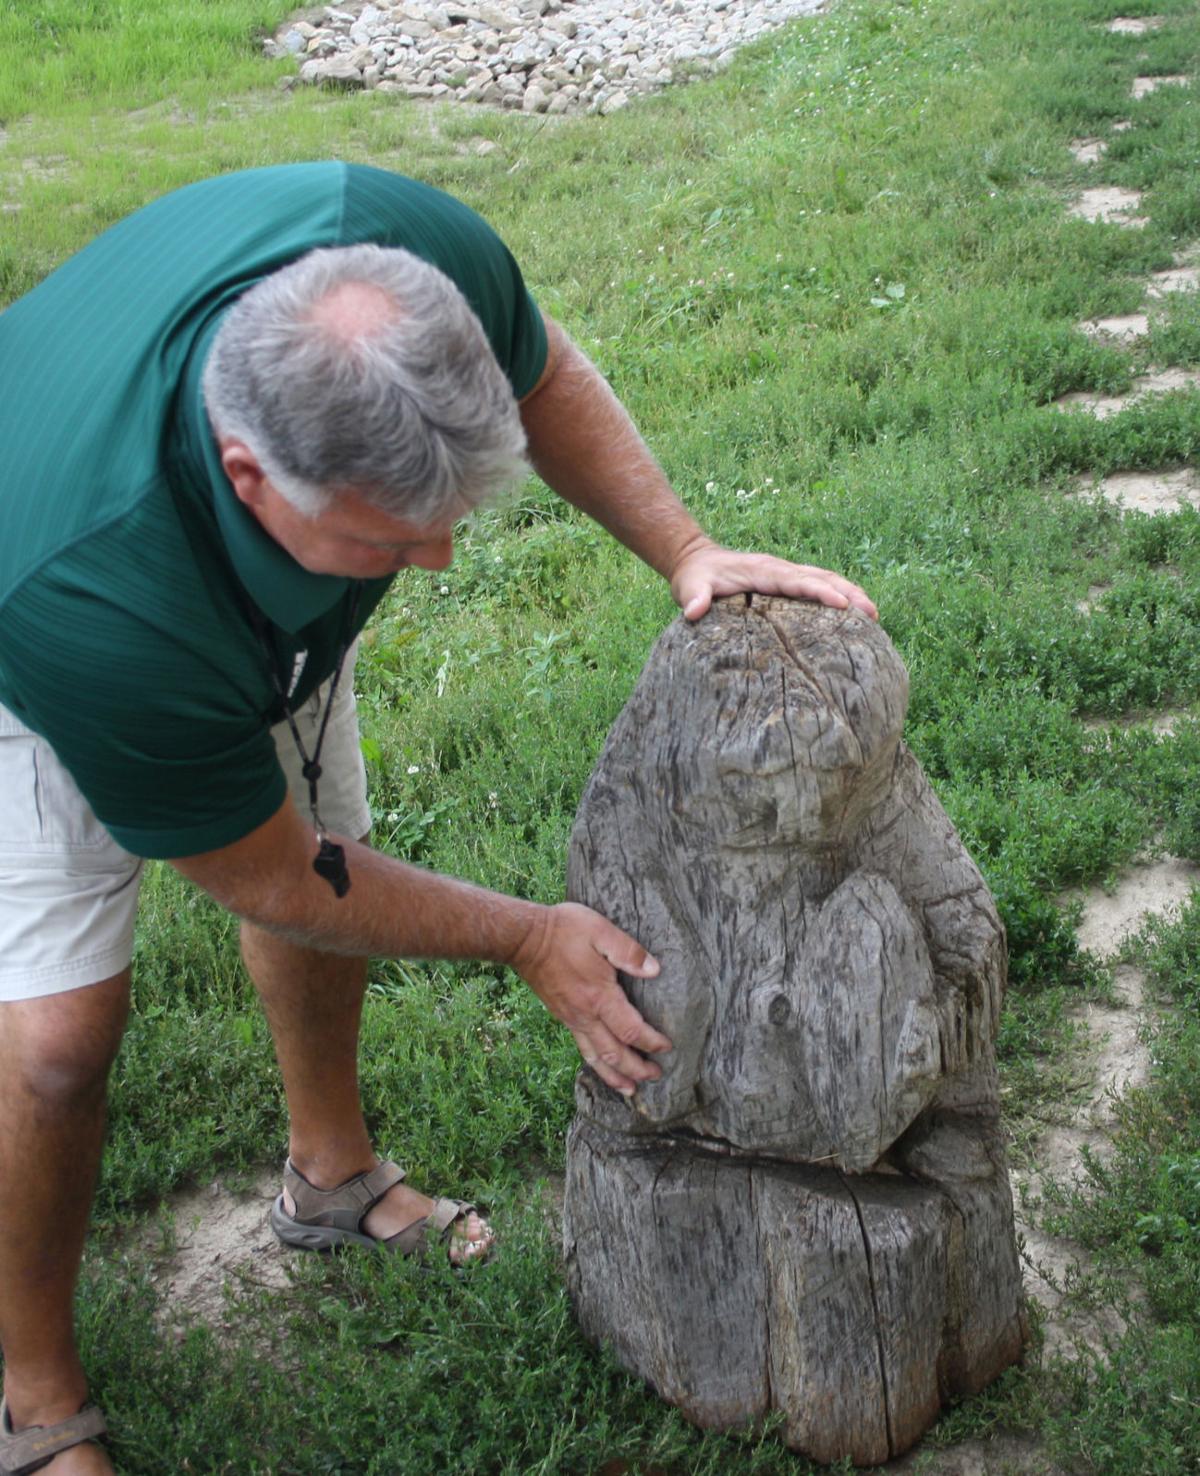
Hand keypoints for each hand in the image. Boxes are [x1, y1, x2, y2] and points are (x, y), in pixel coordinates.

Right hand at [511, 902, 671, 1094]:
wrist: (524, 939)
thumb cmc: (563, 931)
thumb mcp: (600, 931)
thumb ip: (628, 952)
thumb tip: (655, 970)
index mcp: (599, 997)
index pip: (630, 1031)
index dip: (651, 1043)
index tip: (667, 1047)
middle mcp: (585, 1015)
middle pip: (614, 1054)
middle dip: (636, 1069)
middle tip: (655, 1076)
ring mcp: (571, 1018)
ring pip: (595, 1057)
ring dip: (614, 1076)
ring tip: (630, 1089)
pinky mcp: (562, 1016)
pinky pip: (582, 1047)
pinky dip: (595, 1063)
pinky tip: (601, 1065)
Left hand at [669, 540, 877, 622]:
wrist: (694, 559)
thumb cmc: (693, 577)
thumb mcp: (688, 586)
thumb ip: (693, 598)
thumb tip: (693, 611)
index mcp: (762, 571)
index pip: (797, 581)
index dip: (820, 592)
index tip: (843, 604)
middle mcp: (778, 568)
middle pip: (820, 577)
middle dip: (848, 592)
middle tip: (873, 613)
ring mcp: (784, 572)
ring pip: (824, 578)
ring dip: (850, 591)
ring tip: (874, 613)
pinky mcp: (784, 580)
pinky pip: (816, 583)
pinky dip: (838, 592)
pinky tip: (853, 610)